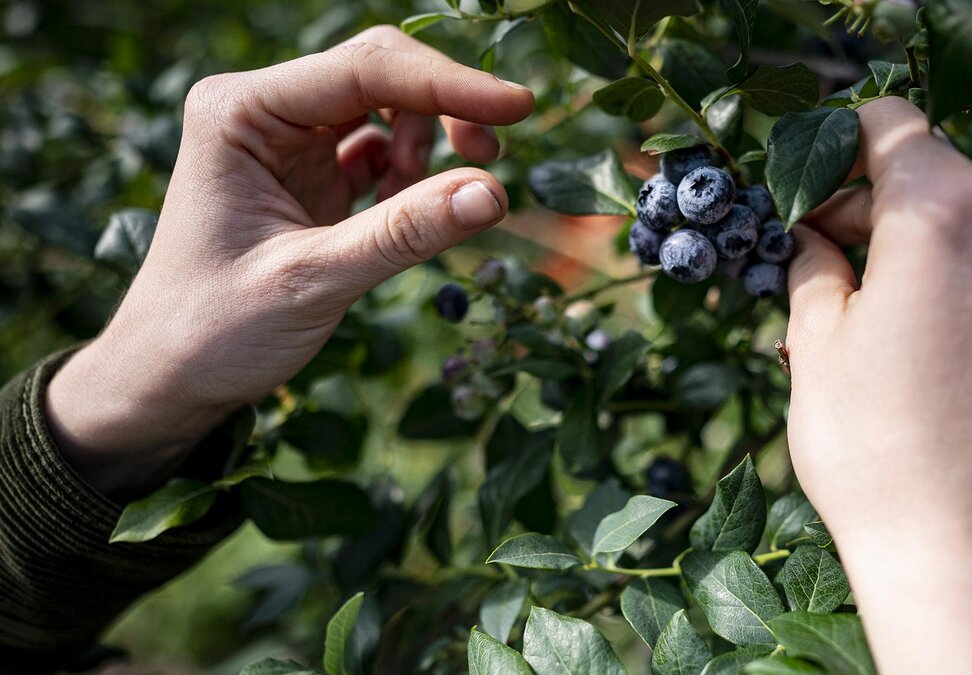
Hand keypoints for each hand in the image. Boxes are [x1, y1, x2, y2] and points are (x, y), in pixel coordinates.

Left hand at [45, 26, 533, 495]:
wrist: (168, 379)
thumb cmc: (214, 330)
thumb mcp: (312, 281)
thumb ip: (403, 233)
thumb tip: (494, 192)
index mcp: (240, 112)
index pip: (363, 69)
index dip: (447, 85)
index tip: (519, 107)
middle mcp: (263, 112)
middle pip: (379, 74)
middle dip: (443, 107)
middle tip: (493, 155)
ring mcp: (288, 142)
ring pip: (386, 108)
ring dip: (429, 142)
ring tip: (435, 203)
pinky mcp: (311, 176)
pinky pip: (380, 150)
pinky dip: (412, 176)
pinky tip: (412, 211)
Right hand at [784, 98, 971, 673]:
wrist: (956, 553)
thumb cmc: (871, 446)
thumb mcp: (813, 340)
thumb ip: (811, 260)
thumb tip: (808, 232)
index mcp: (944, 211)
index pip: (891, 124)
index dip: (836, 149)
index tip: (801, 191)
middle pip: (929, 175)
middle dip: (865, 206)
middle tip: (808, 254)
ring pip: (966, 225)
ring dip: (909, 248)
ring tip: (852, 312)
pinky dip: (954, 282)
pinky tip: (910, 340)